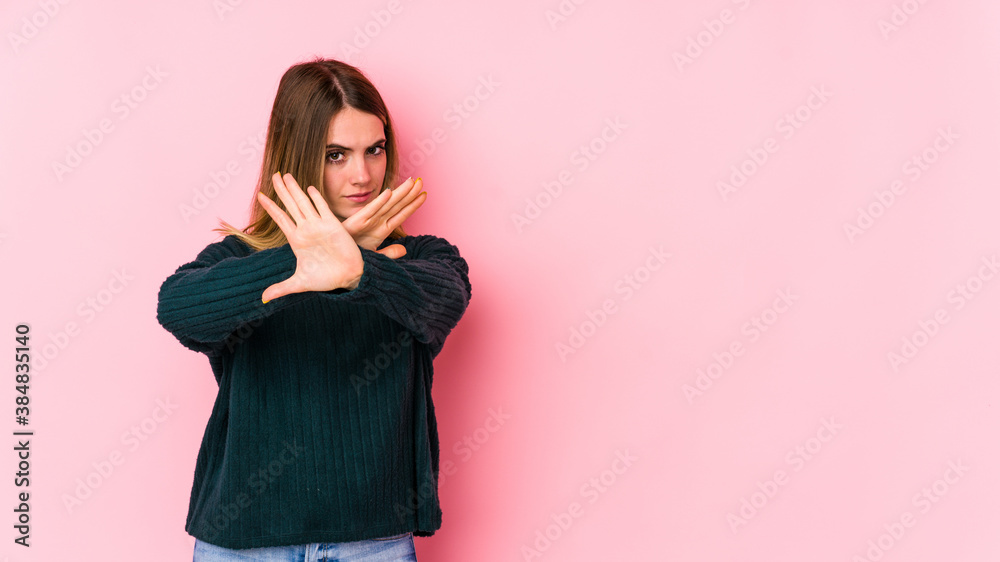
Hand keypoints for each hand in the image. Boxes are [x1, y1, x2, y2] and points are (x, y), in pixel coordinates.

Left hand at [257, 172, 363, 302]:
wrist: (349, 277)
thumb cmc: (326, 279)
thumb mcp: (300, 283)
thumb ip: (282, 288)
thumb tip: (264, 298)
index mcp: (297, 240)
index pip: (280, 219)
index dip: (270, 207)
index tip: (260, 195)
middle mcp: (306, 230)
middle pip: (290, 205)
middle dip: (282, 190)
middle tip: (274, 175)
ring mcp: (319, 226)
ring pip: (303, 203)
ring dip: (295, 189)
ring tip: (286, 175)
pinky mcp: (333, 226)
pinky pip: (322, 209)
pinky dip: (315, 198)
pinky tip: (309, 188)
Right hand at [343, 177, 426, 255]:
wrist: (335, 259)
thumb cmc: (352, 254)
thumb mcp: (374, 255)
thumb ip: (389, 253)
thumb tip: (404, 250)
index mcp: (382, 229)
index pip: (401, 214)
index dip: (413, 205)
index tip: (424, 195)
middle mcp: (377, 222)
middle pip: (397, 205)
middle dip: (409, 193)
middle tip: (421, 181)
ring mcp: (367, 221)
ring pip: (387, 204)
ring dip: (400, 193)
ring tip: (411, 182)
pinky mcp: (356, 223)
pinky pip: (370, 211)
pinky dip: (379, 201)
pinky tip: (388, 192)